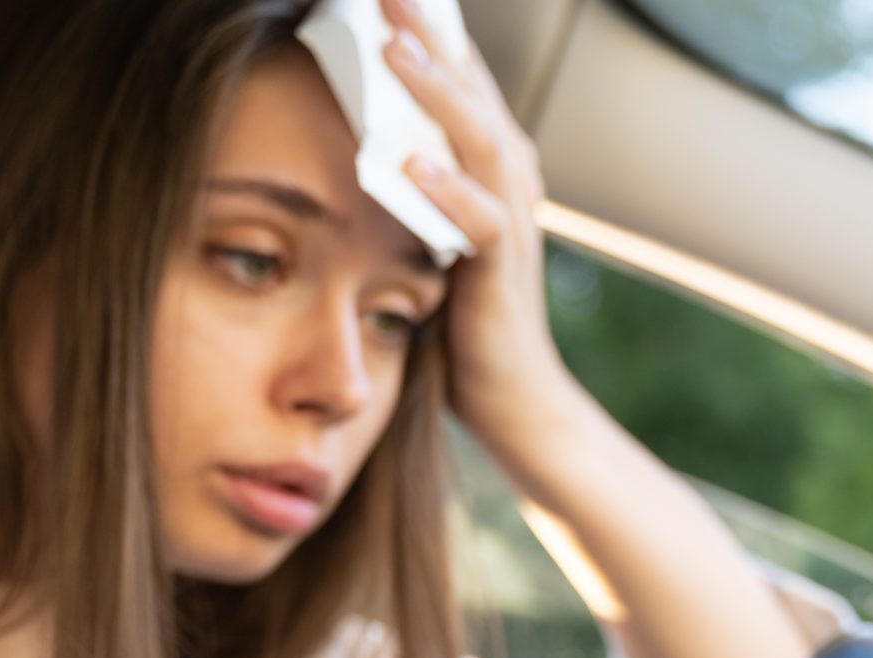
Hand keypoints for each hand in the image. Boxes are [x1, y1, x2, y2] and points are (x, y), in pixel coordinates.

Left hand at [379, 0, 573, 463]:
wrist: (518, 406)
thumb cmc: (464, 325)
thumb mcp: (427, 235)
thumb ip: (408, 187)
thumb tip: (354, 137)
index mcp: (491, 171)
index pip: (461, 84)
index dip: (429, 33)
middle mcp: (510, 187)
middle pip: (474, 92)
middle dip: (432, 36)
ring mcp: (513, 228)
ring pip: (483, 142)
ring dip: (437, 93)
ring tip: (394, 49)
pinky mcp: (501, 278)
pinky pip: (480, 223)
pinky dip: (445, 189)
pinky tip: (407, 161)